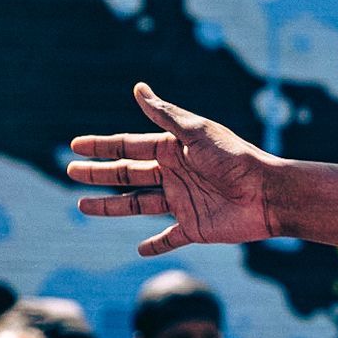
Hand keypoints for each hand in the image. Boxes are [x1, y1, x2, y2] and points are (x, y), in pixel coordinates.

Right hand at [68, 84, 280, 256]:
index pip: (129, 146)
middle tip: (69, 172)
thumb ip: (166, 116)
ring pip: (138, 205)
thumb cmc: (235, 158)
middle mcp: (175, 175)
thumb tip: (138, 88)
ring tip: (83, 205)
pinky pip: (170, 238)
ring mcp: (183, 202)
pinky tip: (140, 249)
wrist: (267, 193)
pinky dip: (156, 245)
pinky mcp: (195, 228)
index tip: (74, 146)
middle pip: (128, 174)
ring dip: (111, 206)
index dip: (102, 146)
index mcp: (174, 151)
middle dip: (99, 173)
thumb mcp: (198, 133)